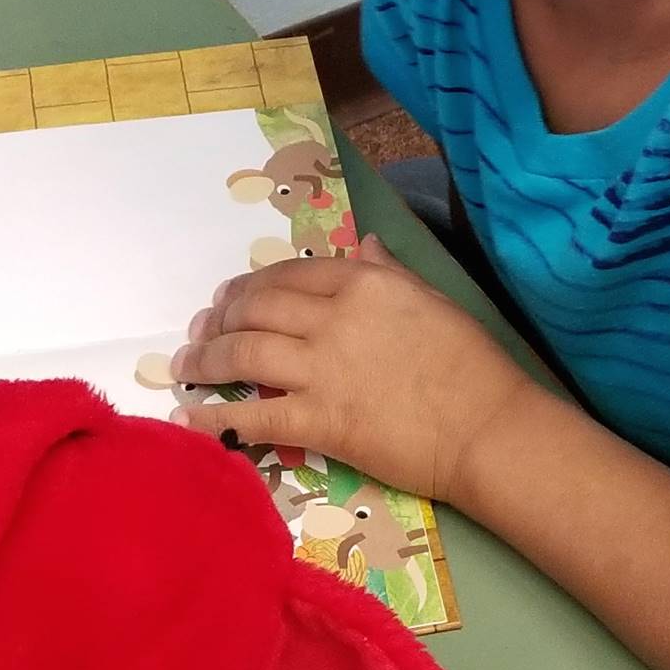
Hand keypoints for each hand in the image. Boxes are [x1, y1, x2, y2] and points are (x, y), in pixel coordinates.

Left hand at [169, 237, 532, 505]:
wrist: (485, 425)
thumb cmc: (471, 363)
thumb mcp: (432, 299)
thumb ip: (390, 271)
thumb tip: (365, 244)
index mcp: (363, 283)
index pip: (290, 273)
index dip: (252, 283)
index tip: (232, 295)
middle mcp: (333, 318)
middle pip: (256, 308)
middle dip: (220, 316)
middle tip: (200, 328)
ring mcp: (321, 369)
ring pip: (243, 353)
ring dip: (204, 358)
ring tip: (185, 364)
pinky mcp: (317, 420)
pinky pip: (250, 415)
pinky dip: (211, 415)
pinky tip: (186, 415)